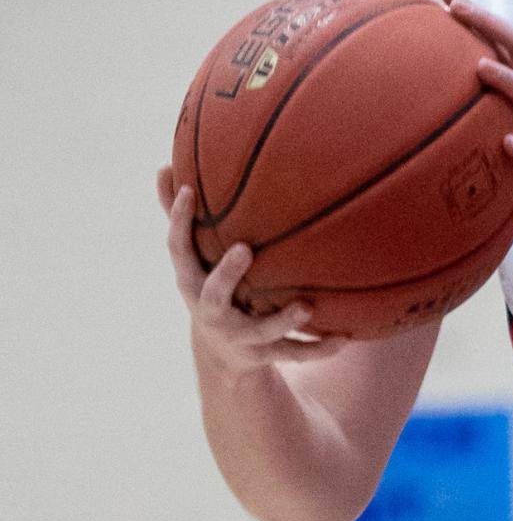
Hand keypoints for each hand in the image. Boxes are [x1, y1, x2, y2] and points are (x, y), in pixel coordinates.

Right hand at [157, 165, 348, 372]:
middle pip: (213, 295)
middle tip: (244, 249)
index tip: (190, 190)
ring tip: (306, 307)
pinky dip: (319, 348)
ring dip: (282, 320)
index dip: (179, 221)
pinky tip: (344, 338)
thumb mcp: (193, 258)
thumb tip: (161, 165)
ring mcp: (239, 336)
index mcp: (192, 281)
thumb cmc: (208, 286)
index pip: (178, 249)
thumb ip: (179, 217)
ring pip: (260, 332)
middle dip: (227, 275)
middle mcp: (211, 311)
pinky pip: (294, 353)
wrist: (220, 355)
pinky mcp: (264, 355)